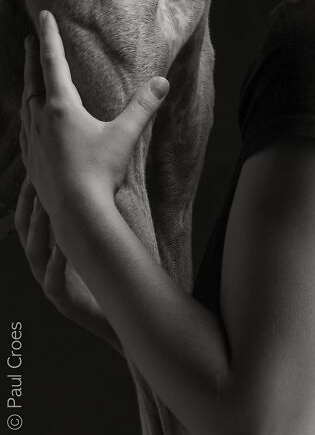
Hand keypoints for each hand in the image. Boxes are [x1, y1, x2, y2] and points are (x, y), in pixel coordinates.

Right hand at [14, 173, 122, 354]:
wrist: (117, 312)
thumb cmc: (105, 273)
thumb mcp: (91, 241)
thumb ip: (88, 216)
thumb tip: (97, 180)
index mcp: (47, 249)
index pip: (30, 219)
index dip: (28, 197)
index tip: (33, 172)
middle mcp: (43, 265)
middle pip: (26, 232)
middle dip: (28, 206)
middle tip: (33, 182)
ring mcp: (49, 283)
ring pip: (35, 254)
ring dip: (39, 230)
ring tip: (45, 209)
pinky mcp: (62, 301)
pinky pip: (52, 281)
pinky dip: (56, 263)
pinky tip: (62, 249)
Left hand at [20, 9, 169, 227]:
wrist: (75, 212)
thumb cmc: (99, 172)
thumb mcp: (125, 135)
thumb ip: (144, 106)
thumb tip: (163, 81)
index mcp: (61, 106)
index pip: (53, 61)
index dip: (49, 36)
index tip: (43, 15)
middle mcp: (41, 120)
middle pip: (33, 80)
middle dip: (33, 57)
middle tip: (31, 39)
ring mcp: (33, 141)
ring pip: (25, 106)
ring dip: (28, 88)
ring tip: (31, 81)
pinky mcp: (31, 161)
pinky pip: (25, 130)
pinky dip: (26, 117)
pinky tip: (31, 123)